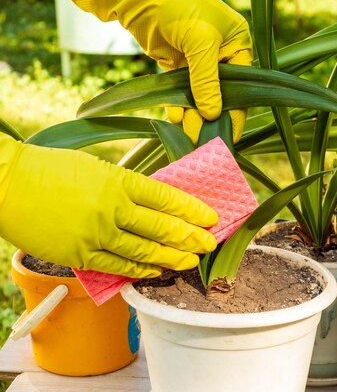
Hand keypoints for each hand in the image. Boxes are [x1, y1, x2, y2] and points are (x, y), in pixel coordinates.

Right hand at [0, 135, 217, 277]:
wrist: (7, 184)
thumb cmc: (50, 169)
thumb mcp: (97, 168)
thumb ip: (126, 186)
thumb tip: (156, 203)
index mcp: (119, 181)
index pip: (167, 197)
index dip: (192, 209)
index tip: (211, 217)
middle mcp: (113, 208)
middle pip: (162, 227)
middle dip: (191, 237)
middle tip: (210, 243)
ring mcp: (97, 234)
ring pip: (145, 251)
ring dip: (172, 258)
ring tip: (191, 261)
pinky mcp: (80, 254)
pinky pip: (117, 266)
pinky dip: (140, 270)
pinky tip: (155, 272)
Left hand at [60, 0, 252, 143]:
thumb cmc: (180, 6)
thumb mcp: (200, 43)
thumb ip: (207, 81)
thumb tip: (212, 115)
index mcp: (238, 45)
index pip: (241, 87)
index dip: (235, 113)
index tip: (229, 138)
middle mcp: (221, 55)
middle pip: (220, 95)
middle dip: (212, 118)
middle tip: (204, 143)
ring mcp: (198, 61)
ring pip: (199, 96)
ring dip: (193, 115)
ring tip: (188, 137)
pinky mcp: (176, 64)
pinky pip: (180, 91)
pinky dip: (178, 106)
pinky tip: (176, 120)